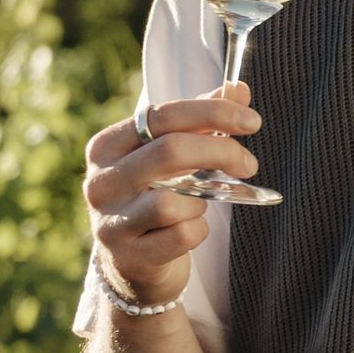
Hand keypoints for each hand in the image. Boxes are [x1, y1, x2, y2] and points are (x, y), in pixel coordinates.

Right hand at [80, 83, 255, 304]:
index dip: (213, 112)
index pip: (163, 115)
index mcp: (108, 146)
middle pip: (171, 151)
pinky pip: (183, 235)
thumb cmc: (158, 197)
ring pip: (176, 200)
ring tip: (201, 204)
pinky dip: (199, 231)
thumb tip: (239, 88)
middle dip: (222, 151)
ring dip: (203, 200)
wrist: (134, 264)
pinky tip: (190, 231)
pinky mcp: (128, 255)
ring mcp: (111, 220)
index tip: (252, 121)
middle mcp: (101, 180)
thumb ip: (203, 121)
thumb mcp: (172, 155)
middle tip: (249, 164)